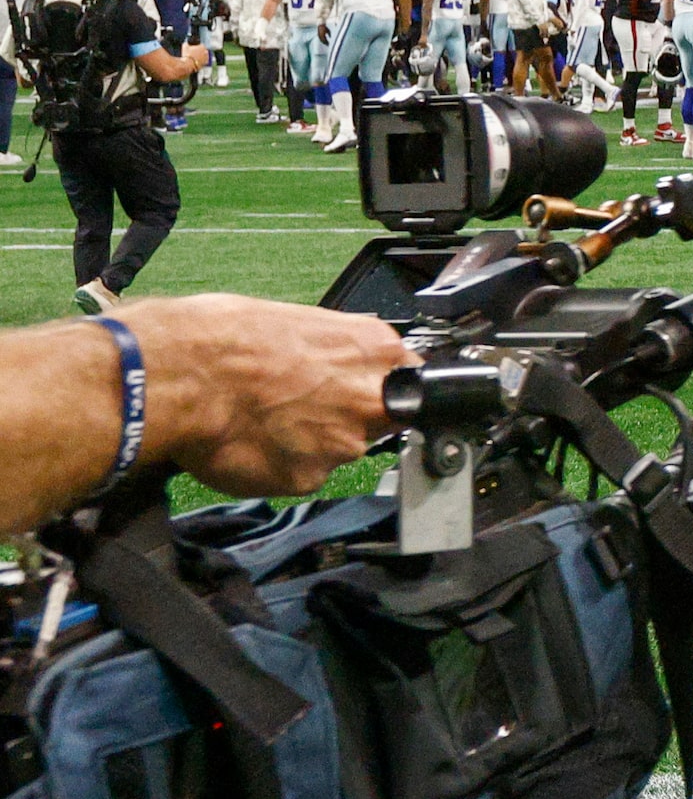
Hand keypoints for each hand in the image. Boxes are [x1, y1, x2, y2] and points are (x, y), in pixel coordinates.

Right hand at [134, 296, 416, 496]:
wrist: (178, 374)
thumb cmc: (223, 337)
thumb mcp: (297, 320)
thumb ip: (337, 350)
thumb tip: (339, 360)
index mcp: (374, 349)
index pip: (408, 379)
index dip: (381, 389)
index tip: (362, 392)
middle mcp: (369, 399)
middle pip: (378, 419)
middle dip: (347, 416)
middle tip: (299, 405)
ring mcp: (342, 444)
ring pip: (338, 450)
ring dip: (309, 442)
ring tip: (263, 419)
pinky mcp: (309, 478)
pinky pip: (302, 475)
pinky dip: (281, 464)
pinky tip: (251, 441)